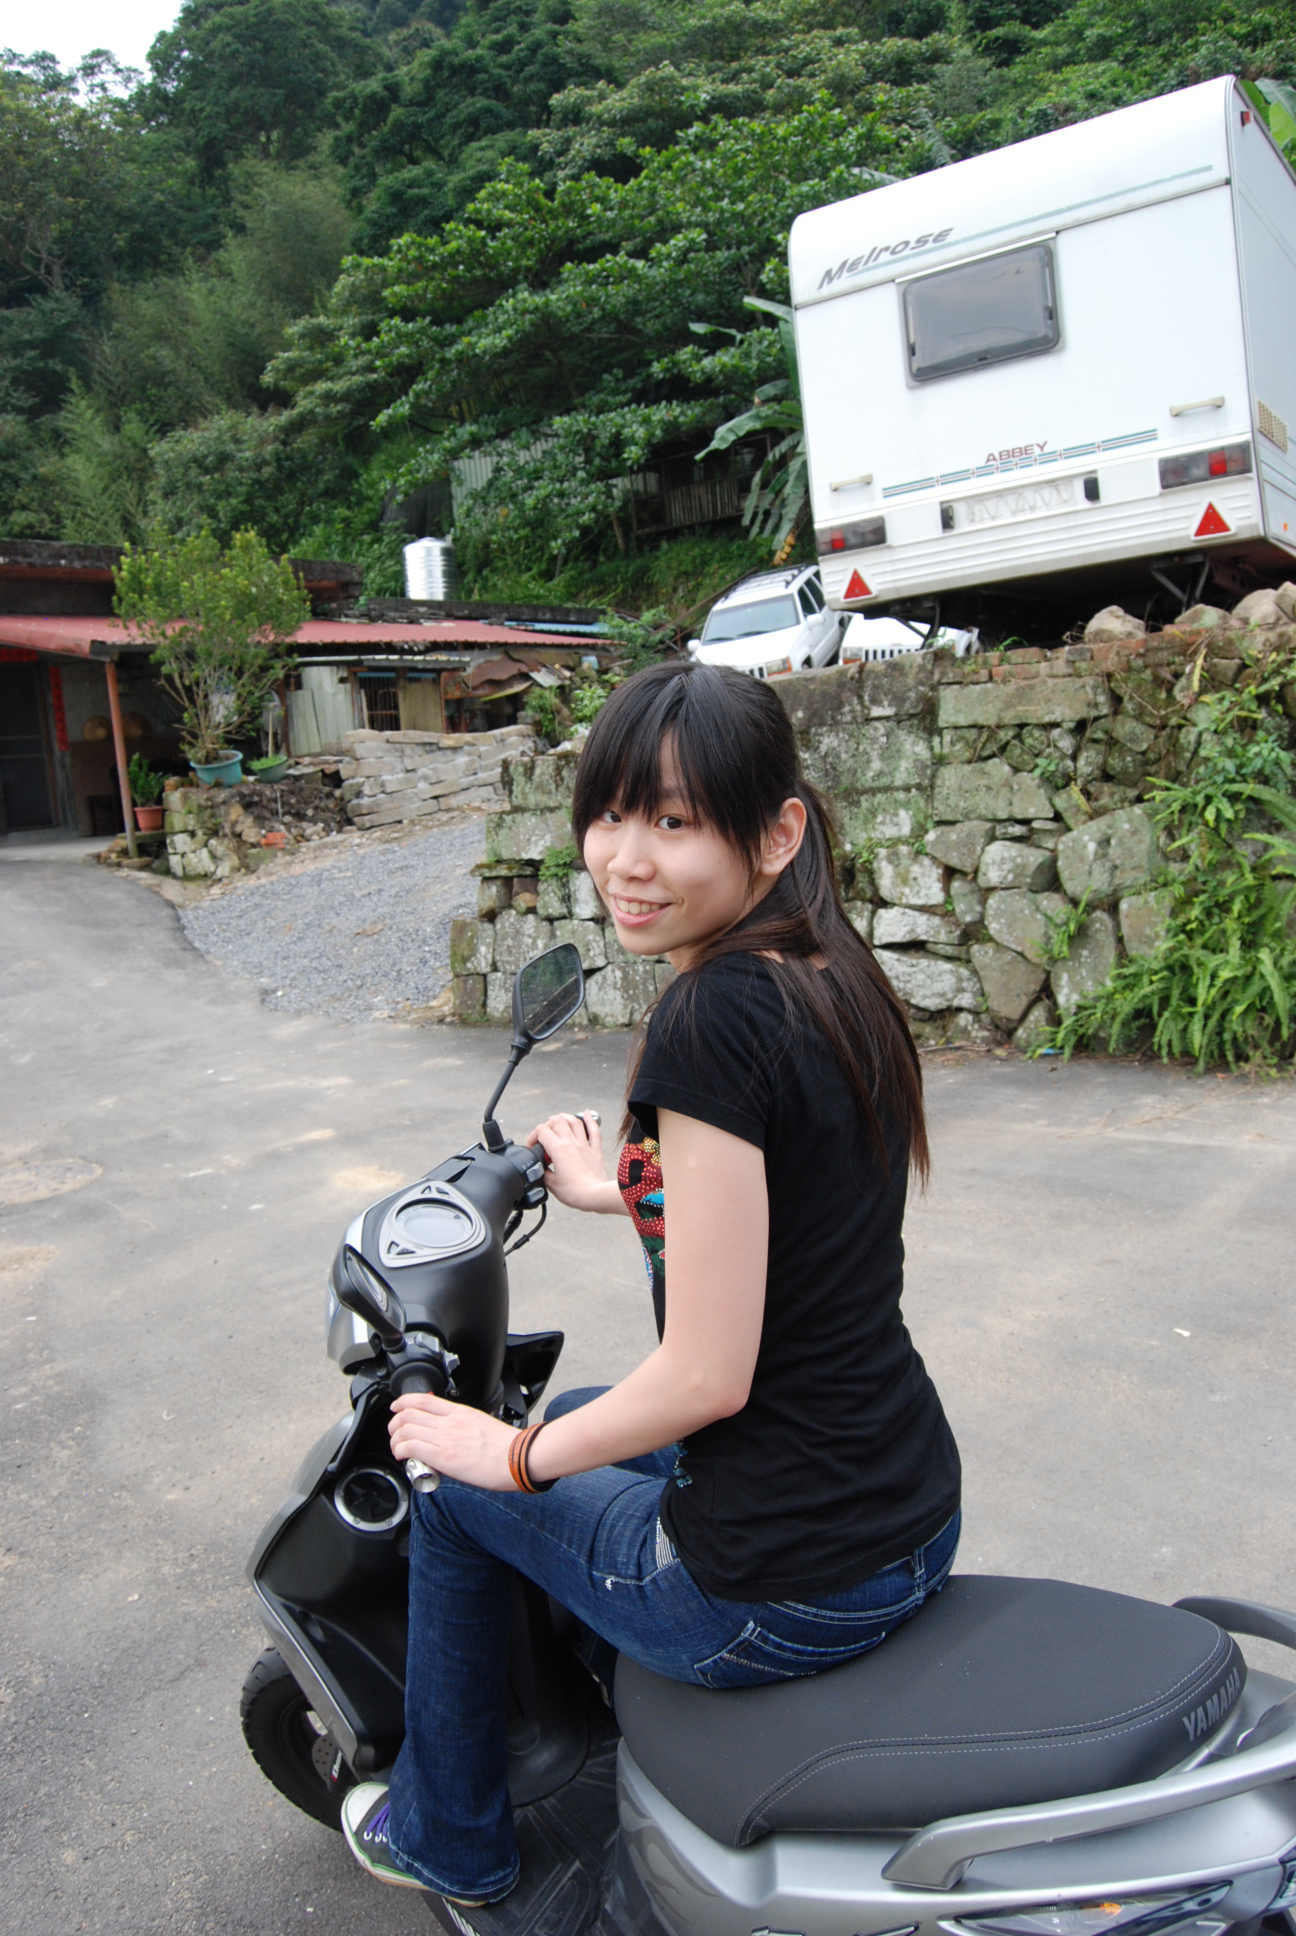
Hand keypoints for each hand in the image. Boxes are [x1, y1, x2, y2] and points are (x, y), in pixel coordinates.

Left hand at [390, 1392, 518, 1489]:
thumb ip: (462, 1424)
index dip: (402, 1402)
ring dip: (395, 1439)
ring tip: (397, 1448)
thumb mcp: (481, 1423)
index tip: (397, 1408)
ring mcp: (445, 1438)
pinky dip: (400, 1450)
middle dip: (395, 1423)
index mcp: (459, 1412)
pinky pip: (410, 1447)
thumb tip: (451, 1433)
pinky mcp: (443, 1457)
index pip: (422, 1400)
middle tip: (395, 1433)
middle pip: (408, 1414)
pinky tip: (402, 1456)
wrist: (518, 1457)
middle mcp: (449, 1422)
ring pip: (405, 1429)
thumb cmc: (506, 1446)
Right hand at [524, 1110, 618, 1211]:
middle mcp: (571, 1143)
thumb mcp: (551, 1185)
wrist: (596, 1196)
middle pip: (557, 1121)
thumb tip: (543, 1170)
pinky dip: (590, 1120)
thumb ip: (544, 1173)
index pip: (541, 1131)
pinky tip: (586, 1113)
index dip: (533, 1137)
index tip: (533, 1147)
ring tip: (558, 1119)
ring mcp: (584, 1145)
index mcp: (558, 1150)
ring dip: (564, 1118)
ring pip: (574, 1122)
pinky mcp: (595, 1150)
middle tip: (544, 1136)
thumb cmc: (575, 1192)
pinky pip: (594, 1130)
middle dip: (547, 1125)